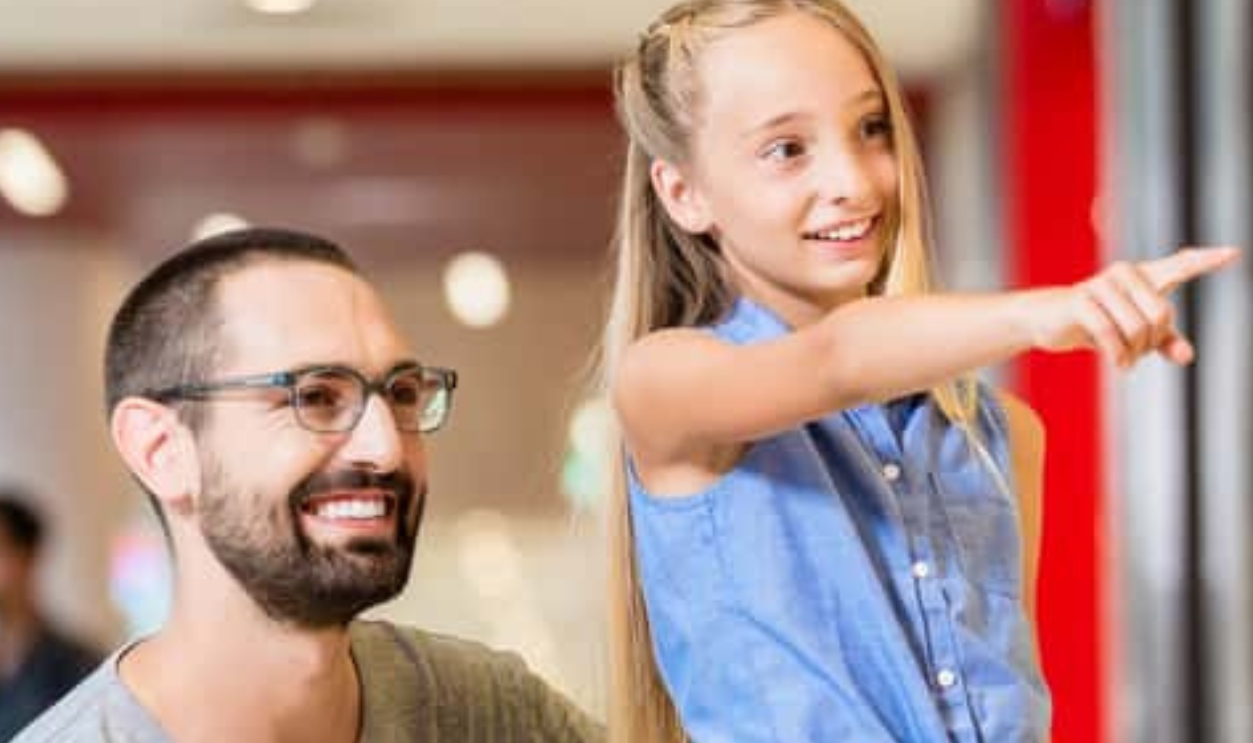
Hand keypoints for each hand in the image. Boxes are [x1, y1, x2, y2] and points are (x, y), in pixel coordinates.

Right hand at [1030, 246, 1240, 366]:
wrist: (1049, 320)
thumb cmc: (1097, 322)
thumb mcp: (1134, 334)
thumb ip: (1164, 342)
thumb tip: (1186, 356)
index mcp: (1143, 276)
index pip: (1180, 266)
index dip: (1207, 261)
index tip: (1234, 253)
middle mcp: (1125, 273)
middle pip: (1161, 315)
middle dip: (1152, 343)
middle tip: (1139, 353)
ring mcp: (1102, 284)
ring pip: (1136, 329)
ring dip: (1133, 353)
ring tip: (1124, 358)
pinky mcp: (1082, 300)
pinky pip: (1110, 334)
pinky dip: (1118, 355)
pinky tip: (1119, 364)